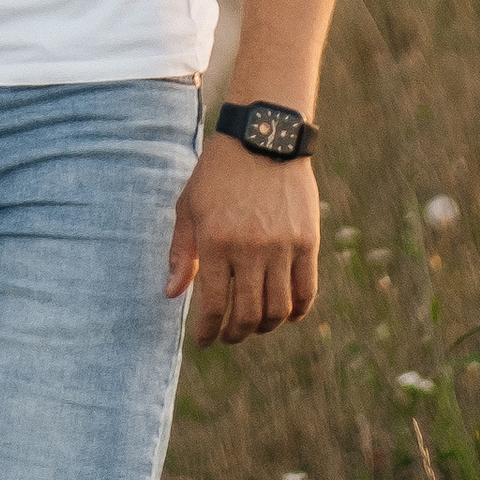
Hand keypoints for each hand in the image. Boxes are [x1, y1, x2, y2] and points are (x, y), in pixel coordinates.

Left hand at [167, 132, 319, 345]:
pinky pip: (306, 292)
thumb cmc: (218, 173)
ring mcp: (282, 247)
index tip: (205, 341)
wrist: (263, 138)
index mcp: (216, 241)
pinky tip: (284, 314)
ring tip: (253, 324)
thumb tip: (172, 294)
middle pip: (248, 315)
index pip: (213, 305)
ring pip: (277, 310)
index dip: (207, 331)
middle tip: (228, 336)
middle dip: (235, 334)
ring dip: (264, 327)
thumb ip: (181, 252)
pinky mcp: (308, 243)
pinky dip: (296, 312)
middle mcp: (250, 249)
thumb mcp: (189, 206)